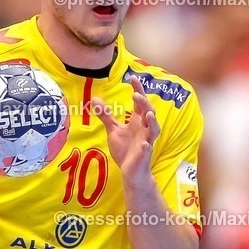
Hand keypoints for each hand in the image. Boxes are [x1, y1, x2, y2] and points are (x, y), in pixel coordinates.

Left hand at [92, 74, 159, 189]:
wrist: (131, 171)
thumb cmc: (125, 149)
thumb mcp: (113, 130)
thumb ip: (106, 115)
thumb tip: (95, 99)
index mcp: (138, 121)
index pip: (140, 102)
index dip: (138, 89)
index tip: (133, 77)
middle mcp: (144, 129)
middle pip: (149, 112)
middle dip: (144, 103)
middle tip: (136, 94)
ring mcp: (146, 141)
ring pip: (153, 129)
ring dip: (152, 121)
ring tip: (147, 114)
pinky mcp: (144, 155)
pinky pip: (147, 150)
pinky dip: (147, 146)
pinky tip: (144, 144)